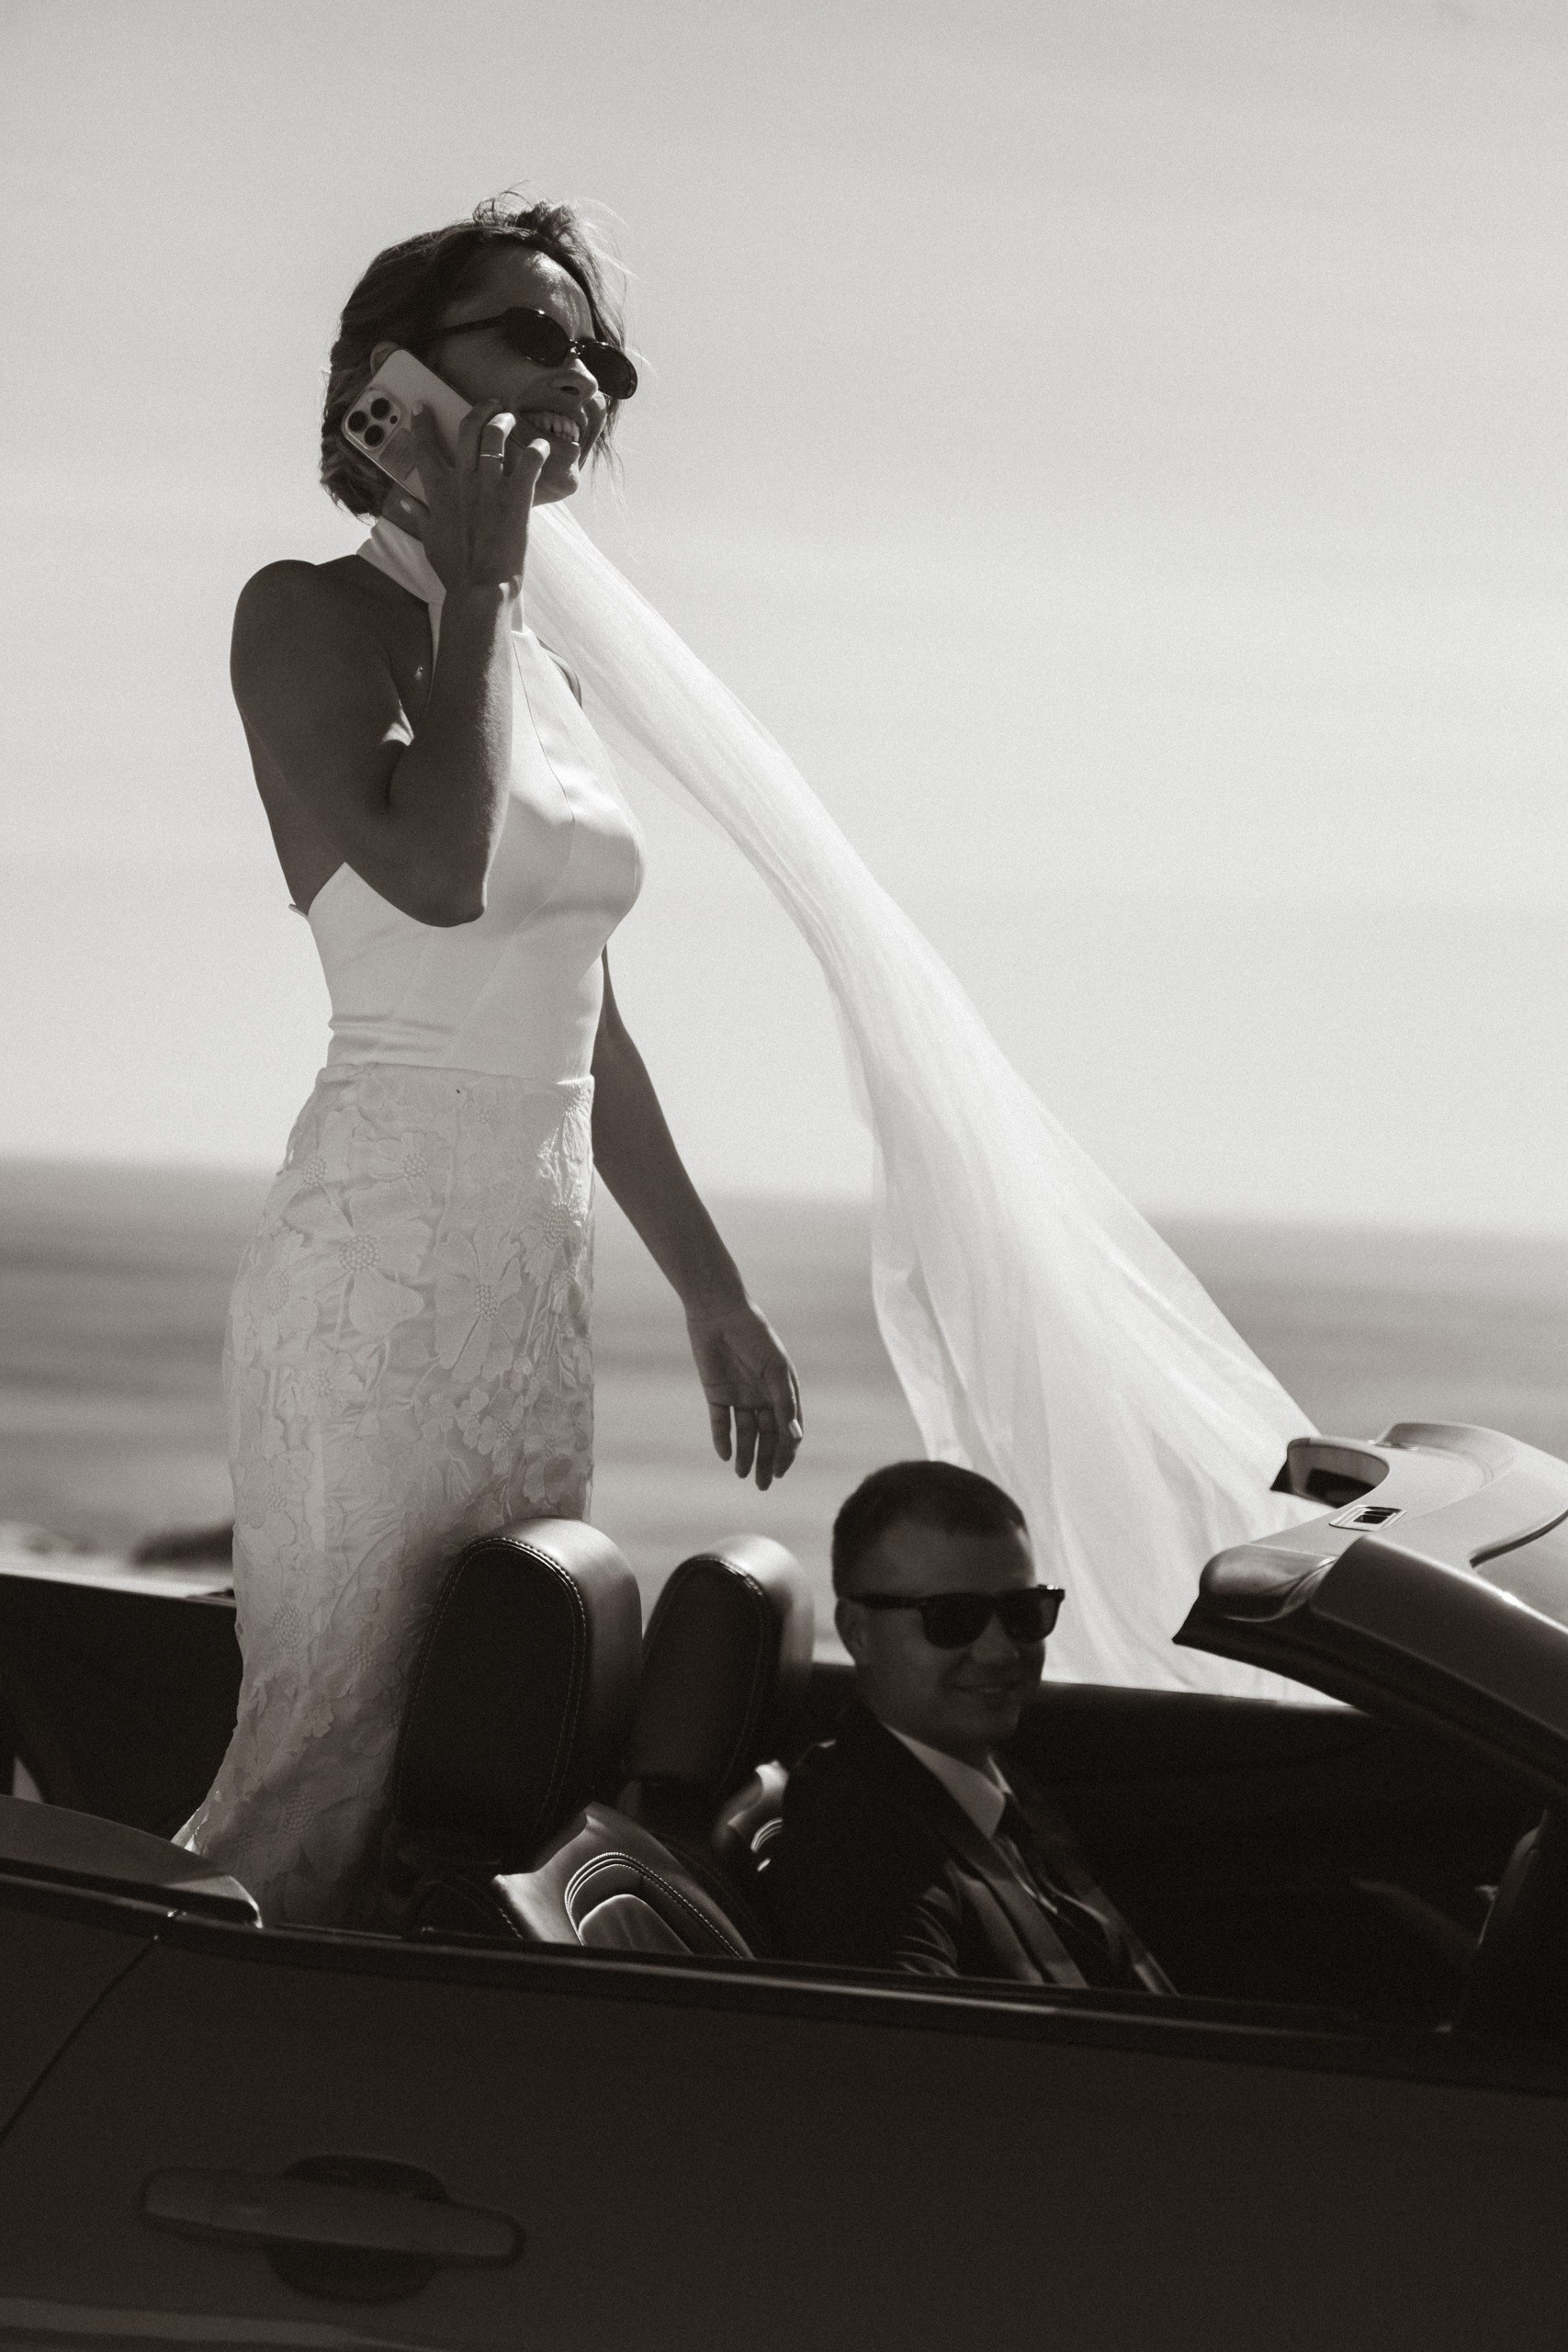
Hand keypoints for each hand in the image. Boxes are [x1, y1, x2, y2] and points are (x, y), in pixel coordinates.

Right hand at [408, 398, 550, 600]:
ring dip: (503, 422)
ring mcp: (490, 486)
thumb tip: (405, 501)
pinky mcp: (516, 497)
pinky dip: (537, 450)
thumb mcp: (429, 539)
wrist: (480, 587)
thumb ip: (419, 514)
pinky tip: (542, 446)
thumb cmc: (455, 568)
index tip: (422, 407)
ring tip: (509, 419)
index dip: (422, 423)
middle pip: (467, 429)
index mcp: (439, 491)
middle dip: (479, 410)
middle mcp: (463, 481)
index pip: (425, 447)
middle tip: (489, 405)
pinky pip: (529, 462)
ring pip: (495, 436)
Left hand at [686, 1295, 803, 1490]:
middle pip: (767, 1436)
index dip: (786, 1451)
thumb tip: (794, 1436)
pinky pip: (721, 1422)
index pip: (788, 1428)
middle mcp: (763, 1396)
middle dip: (766, 1460)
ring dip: (745, 1454)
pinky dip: (723, 1439)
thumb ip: (784, 1402)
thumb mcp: (775, 1370)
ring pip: (745, 1433)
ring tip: (743, 1475)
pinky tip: (725, 1455)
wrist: (719, 1314)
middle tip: (762, 1485)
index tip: (780, 1471)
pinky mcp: (717, 1394)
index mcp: (783, 1390)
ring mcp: (740, 1396)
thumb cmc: (755, 1337)